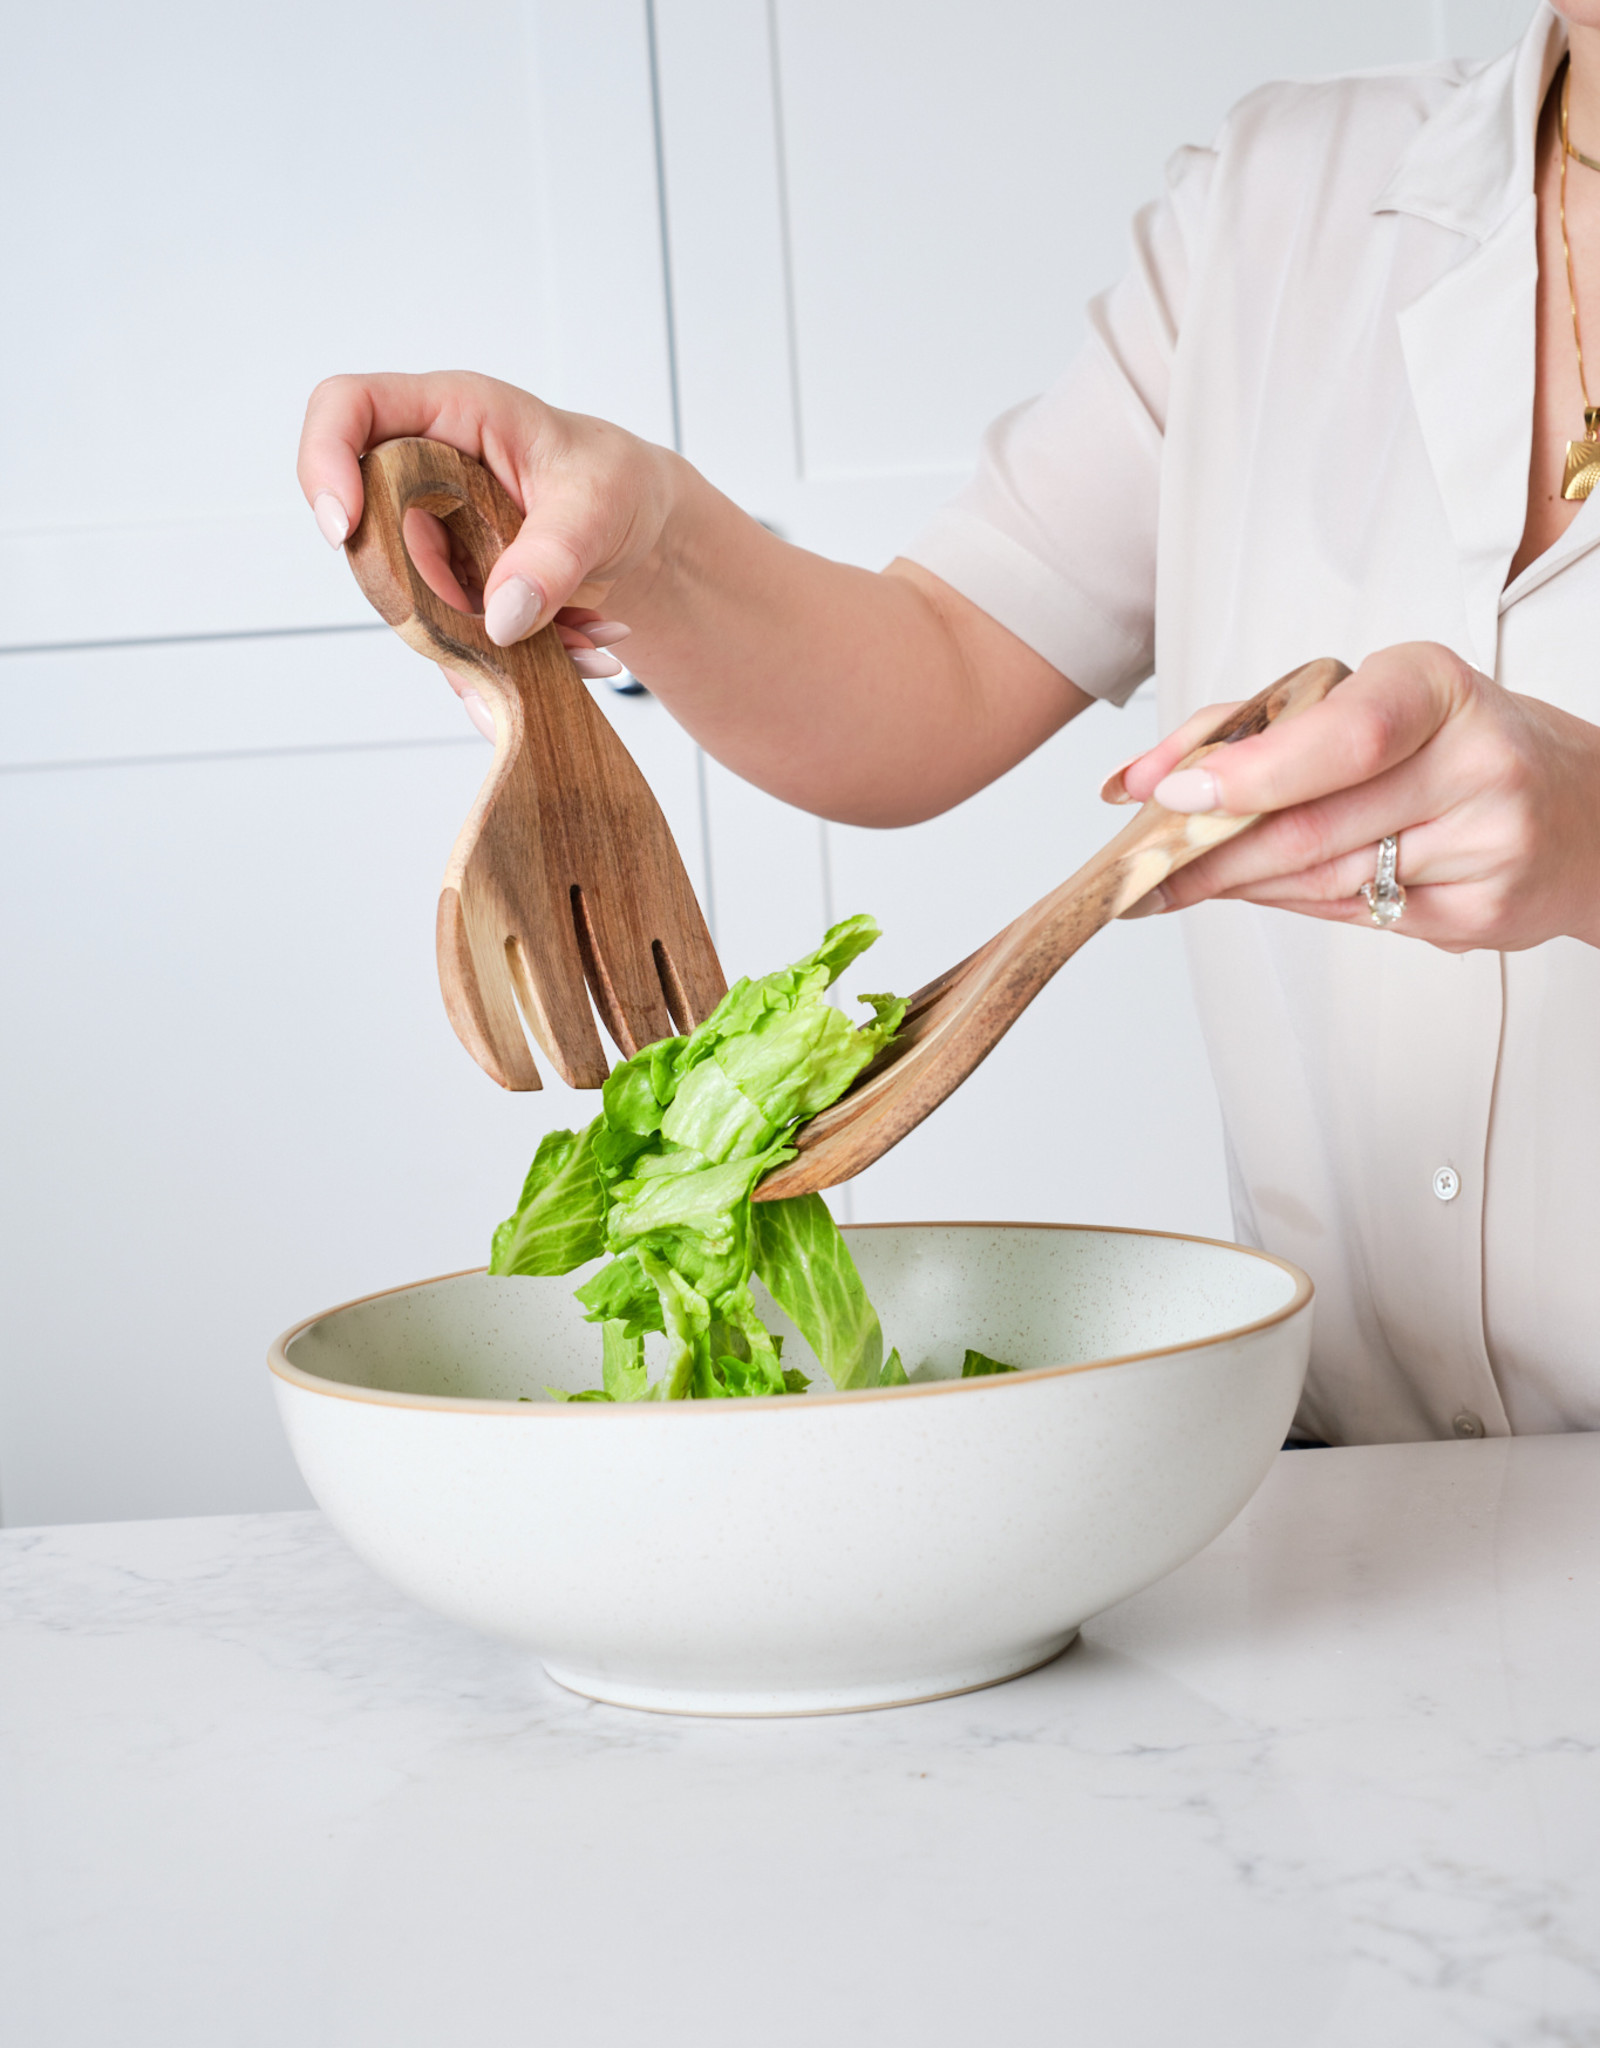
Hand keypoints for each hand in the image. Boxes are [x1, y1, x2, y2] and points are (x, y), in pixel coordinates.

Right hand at [297, 370, 681, 723]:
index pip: (347, 409)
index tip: (342, 527)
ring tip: (583, 637)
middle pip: (368, 535)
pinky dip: (512, 664)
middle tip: (519, 623)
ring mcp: (431, 541)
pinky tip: (582, 648)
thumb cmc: (617, 481)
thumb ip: (552, 556)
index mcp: (452, 414)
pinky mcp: (448, 595)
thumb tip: (497, 620)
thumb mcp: (600, 505)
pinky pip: (453, 645)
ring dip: (491, 646)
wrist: (645, 529)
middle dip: (434, 598)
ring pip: (412, 608)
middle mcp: (425, 477)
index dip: (324, 460)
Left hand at [1105, 642, 1599, 952]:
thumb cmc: (1455, 745)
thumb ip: (1255, 727)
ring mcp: (1486, 847)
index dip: (1250, 773)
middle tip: (1140, 871)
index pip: (1343, 736)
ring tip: (1181, 881)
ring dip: (1239, 885)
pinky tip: (1269, 891)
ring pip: (1325, 881)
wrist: (1585, 813)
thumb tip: (1137, 779)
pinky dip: (1299, 904)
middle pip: (1313, 829)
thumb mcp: (1373, 700)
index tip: (1172, 795)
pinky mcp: (1482, 914)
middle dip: (1210, 855)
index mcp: (1438, 688)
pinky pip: (1358, 917)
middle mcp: (1476, 763)